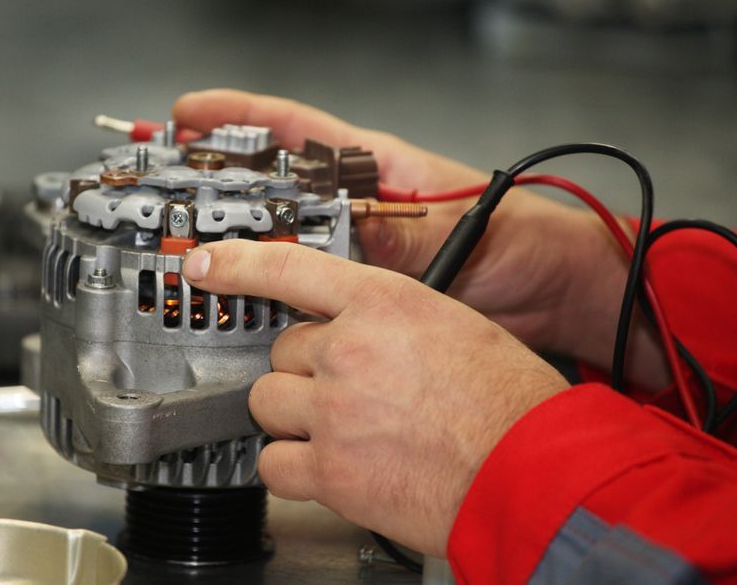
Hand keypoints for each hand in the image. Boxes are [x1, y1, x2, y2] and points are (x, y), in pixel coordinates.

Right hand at [174, 89, 666, 389]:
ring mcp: (355, 248)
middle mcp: (355, 205)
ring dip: (245, 250)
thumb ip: (389, 230)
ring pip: (284, 242)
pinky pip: (305, 291)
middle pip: (273, 188)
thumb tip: (335, 233)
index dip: (237, 119)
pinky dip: (276, 296)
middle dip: (222, 191)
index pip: (293, 130)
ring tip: (198, 257)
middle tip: (173, 202)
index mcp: (371, 167)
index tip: (189, 115)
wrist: (547, 297)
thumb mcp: (446, 227)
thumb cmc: (516, 239)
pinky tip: (248, 305)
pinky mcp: (360, 294)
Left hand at [181, 240, 568, 556]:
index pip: (289, 268)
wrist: (532, 470)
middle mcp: (349, 352)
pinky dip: (293, 467)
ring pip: (269, 403)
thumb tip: (344, 322)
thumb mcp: (450, 323)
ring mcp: (333, 413)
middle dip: (307, 371)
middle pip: (281, 351)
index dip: (237, 263)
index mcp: (383, 303)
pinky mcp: (330, 473)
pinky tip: (331, 466)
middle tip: (350, 390)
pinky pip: (273, 464)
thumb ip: (385, 318)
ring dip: (296, 416)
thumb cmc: (508, 401)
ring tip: (347, 430)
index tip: (204, 264)